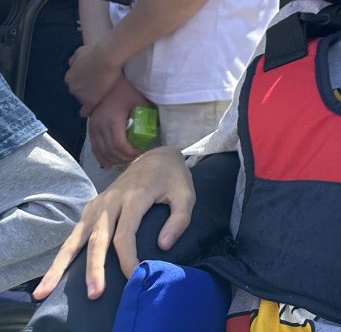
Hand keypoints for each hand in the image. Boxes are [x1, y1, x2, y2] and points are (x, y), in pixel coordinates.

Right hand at [33, 146, 192, 300]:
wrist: (155, 156)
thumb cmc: (172, 179)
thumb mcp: (186, 195)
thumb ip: (179, 220)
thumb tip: (163, 246)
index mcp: (134, 197)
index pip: (125, 234)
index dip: (127, 257)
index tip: (134, 275)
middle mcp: (110, 201)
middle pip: (98, 238)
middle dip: (94, 268)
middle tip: (94, 293)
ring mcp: (97, 204)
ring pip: (76, 237)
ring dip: (61, 264)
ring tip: (45, 290)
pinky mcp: (91, 208)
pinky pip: (75, 233)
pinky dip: (64, 253)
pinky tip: (54, 273)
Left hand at [66, 43, 123, 113]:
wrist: (106, 58)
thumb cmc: (95, 52)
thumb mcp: (80, 52)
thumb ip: (75, 60)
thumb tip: (73, 63)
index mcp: (69, 77)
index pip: (74, 84)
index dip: (83, 83)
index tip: (90, 82)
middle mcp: (72, 87)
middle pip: (78, 93)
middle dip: (86, 91)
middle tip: (97, 88)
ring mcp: (81, 95)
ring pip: (82, 100)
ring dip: (89, 98)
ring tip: (99, 98)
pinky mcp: (91, 101)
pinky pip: (86, 111)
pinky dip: (88, 111)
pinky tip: (91, 113)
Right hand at [86, 76, 148, 168]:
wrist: (103, 82)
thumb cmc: (124, 90)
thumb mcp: (138, 100)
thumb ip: (146, 112)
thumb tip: (156, 124)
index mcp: (113, 122)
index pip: (120, 146)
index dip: (130, 153)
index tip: (140, 153)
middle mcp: (100, 127)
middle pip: (110, 151)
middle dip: (123, 158)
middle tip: (135, 159)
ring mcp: (93, 128)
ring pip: (101, 151)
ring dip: (112, 160)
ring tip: (124, 161)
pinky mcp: (90, 128)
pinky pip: (94, 147)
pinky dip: (101, 156)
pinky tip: (108, 162)